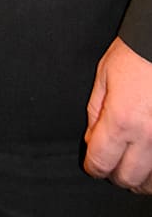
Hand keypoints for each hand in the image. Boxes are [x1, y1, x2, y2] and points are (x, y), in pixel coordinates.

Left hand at [85, 37, 151, 192]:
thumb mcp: (103, 76)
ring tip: (132, 164)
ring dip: (139, 178)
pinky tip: (148, 161)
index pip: (101, 161)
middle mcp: (147, 136)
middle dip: (114, 175)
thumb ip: (94, 111)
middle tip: (111, 163)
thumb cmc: (134, 54)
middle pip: (127, 178)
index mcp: (121, 119)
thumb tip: (91, 139)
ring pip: (151, 183)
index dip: (92, 167)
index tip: (92, 165)